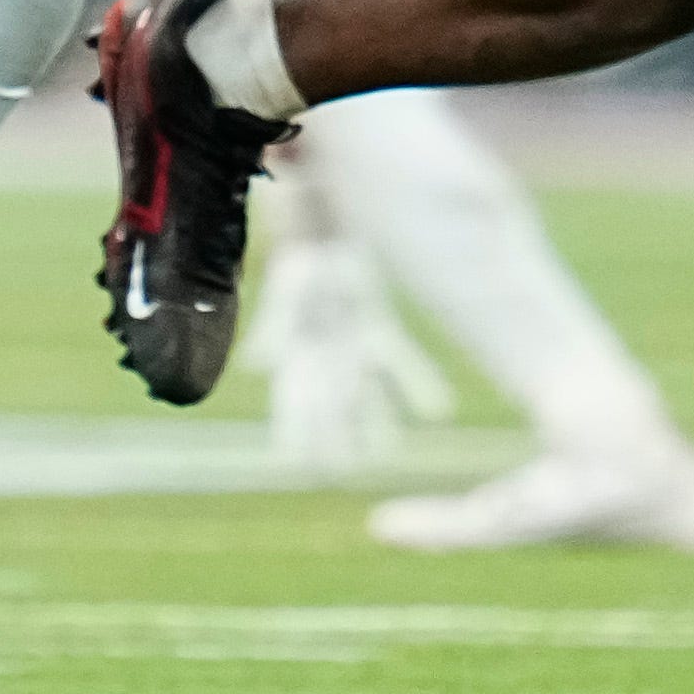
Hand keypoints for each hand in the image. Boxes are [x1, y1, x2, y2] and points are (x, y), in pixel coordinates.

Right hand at [255, 231, 454, 478]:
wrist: (325, 222)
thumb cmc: (305, 254)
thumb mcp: (288, 288)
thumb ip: (274, 326)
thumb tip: (256, 367)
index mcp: (294, 345)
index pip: (290, 396)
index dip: (291, 429)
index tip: (293, 462)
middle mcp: (320, 348)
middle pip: (326, 400)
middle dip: (330, 433)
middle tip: (336, 471)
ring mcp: (348, 338)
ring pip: (361, 388)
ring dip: (371, 417)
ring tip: (384, 451)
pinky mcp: (374, 324)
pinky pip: (397, 359)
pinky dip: (415, 382)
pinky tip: (436, 409)